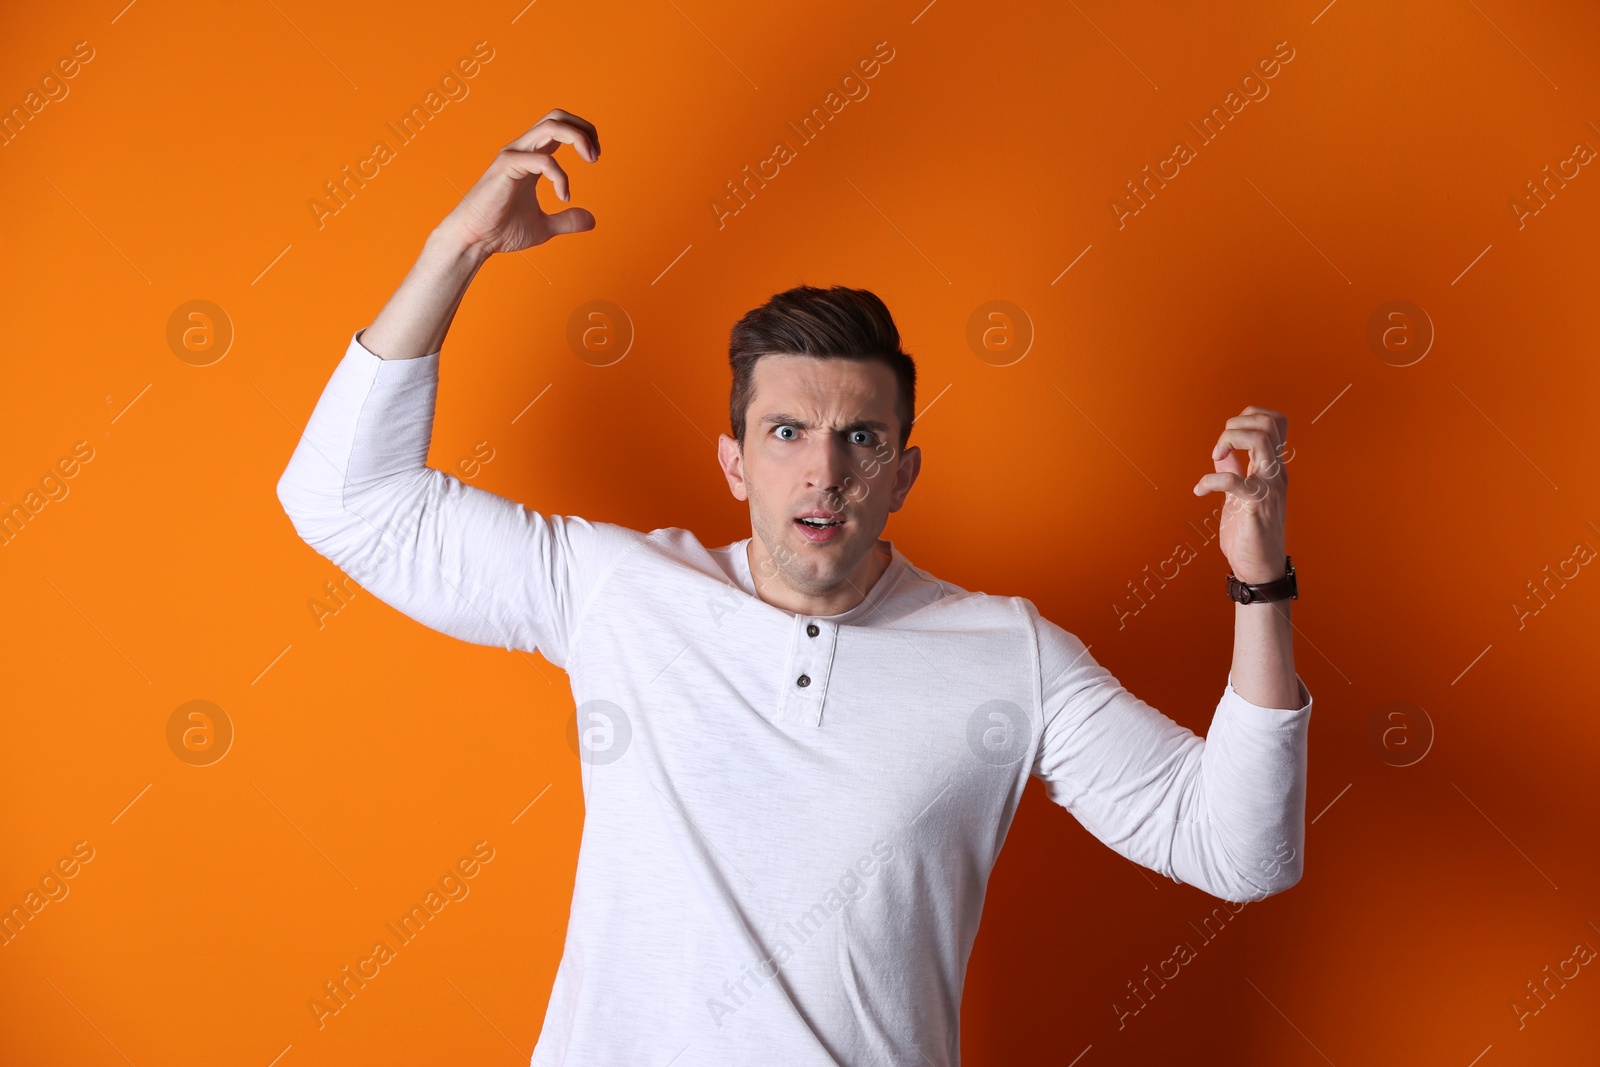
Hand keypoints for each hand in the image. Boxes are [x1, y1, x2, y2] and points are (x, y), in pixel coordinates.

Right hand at [438, 108, 600, 255]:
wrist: (474, 240)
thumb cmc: (501, 230)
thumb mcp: (544, 227)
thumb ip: (567, 220)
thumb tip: (592, 220)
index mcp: (531, 157)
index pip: (559, 127)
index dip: (583, 134)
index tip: (595, 156)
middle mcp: (522, 150)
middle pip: (557, 116)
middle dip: (583, 128)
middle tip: (596, 154)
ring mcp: (514, 155)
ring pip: (551, 126)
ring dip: (578, 137)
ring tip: (592, 159)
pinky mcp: (507, 166)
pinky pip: (543, 160)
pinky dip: (561, 176)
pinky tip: (564, 196)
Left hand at [1191, 406, 1289, 584]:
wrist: (1260, 569)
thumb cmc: (1251, 533)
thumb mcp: (1241, 495)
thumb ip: (1236, 471)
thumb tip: (1224, 452)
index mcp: (1273, 468)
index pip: (1275, 422)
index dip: (1249, 417)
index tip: (1228, 439)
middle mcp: (1275, 473)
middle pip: (1268, 423)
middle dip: (1236, 424)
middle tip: (1219, 448)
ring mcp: (1269, 488)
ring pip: (1260, 440)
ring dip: (1230, 440)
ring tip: (1215, 457)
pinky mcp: (1256, 507)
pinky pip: (1234, 481)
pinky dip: (1211, 479)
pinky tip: (1200, 490)